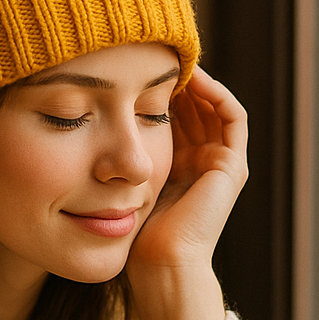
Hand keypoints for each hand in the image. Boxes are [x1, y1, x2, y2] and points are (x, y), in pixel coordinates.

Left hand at [126, 67, 248, 319]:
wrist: (159, 264)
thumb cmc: (131, 235)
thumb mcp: (118, 185)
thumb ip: (114, 160)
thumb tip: (86, 125)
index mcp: (176, 169)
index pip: (172, 118)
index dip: (155, 91)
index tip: (131, 70)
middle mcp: (201, 164)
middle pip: (193, 108)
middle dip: (174, 80)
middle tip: (153, 54)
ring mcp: (220, 165)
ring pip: (213, 107)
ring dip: (195, 81)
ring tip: (172, 59)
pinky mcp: (232, 167)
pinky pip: (232, 117)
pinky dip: (215, 94)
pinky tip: (190, 77)